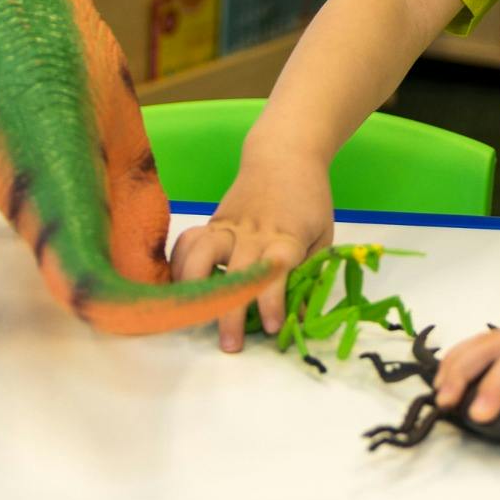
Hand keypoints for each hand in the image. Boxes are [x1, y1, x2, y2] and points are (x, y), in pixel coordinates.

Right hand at [169, 147, 334, 351]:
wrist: (285, 155)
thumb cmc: (309, 199)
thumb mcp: (322, 236)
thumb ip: (309, 272)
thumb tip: (300, 316)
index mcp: (286, 236)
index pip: (276, 269)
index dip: (272, 300)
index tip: (271, 327)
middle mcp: (254, 233)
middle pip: (237, 271)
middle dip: (230, 310)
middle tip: (229, 344)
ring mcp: (229, 226)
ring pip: (202, 252)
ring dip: (194, 285)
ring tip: (191, 314)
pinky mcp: (213, 222)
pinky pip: (188, 241)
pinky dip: (178, 264)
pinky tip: (177, 289)